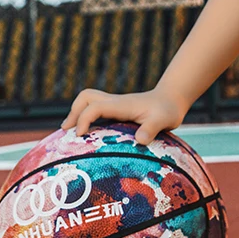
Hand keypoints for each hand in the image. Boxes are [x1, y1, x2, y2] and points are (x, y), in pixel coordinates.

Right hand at [60, 86, 187, 145]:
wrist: (171, 100)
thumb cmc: (167, 110)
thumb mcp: (164, 120)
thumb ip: (152, 129)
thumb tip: (140, 140)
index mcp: (121, 104)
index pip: (95, 106)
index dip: (84, 119)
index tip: (80, 136)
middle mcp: (114, 102)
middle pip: (86, 97)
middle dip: (74, 112)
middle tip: (67, 133)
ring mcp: (114, 105)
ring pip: (87, 101)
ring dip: (76, 114)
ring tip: (70, 134)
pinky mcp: (115, 110)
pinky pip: (94, 110)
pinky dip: (85, 119)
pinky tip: (85, 136)